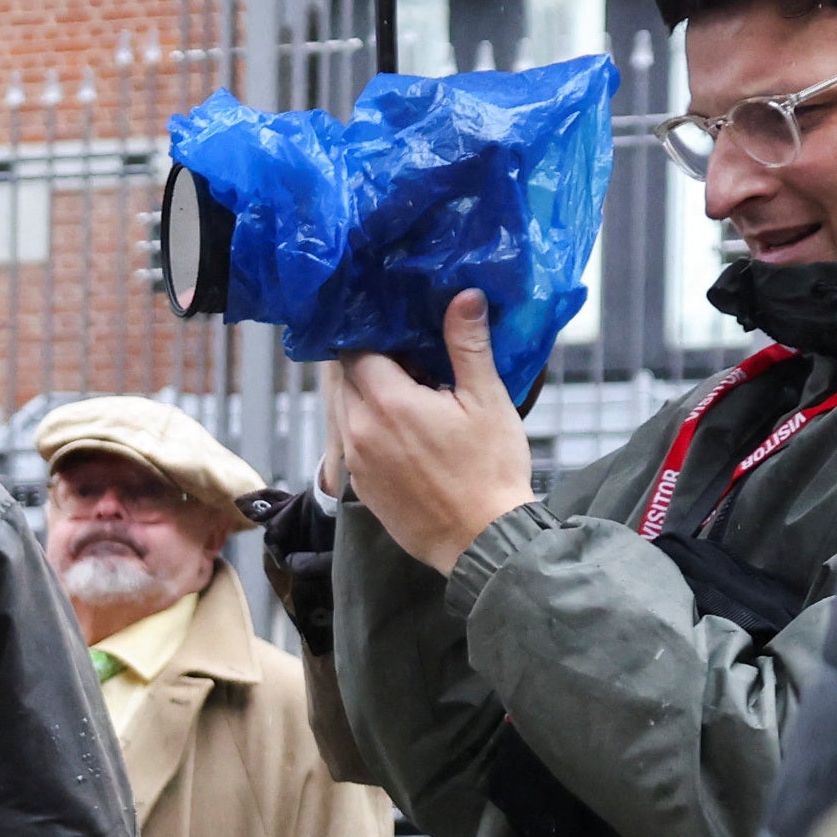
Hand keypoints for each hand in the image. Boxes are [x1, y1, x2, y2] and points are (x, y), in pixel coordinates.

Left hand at [327, 291, 538, 566]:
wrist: (483, 541)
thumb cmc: (490, 469)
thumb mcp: (487, 400)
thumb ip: (468, 345)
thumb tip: (464, 296)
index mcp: (386, 403)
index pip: (356, 351)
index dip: (373, 335)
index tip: (396, 327)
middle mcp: (359, 430)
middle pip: (346, 379)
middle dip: (369, 362)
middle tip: (408, 357)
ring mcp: (355, 461)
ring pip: (346, 410)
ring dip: (368, 395)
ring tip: (410, 391)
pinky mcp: (361, 486)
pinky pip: (353, 442)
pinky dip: (369, 427)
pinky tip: (405, 429)